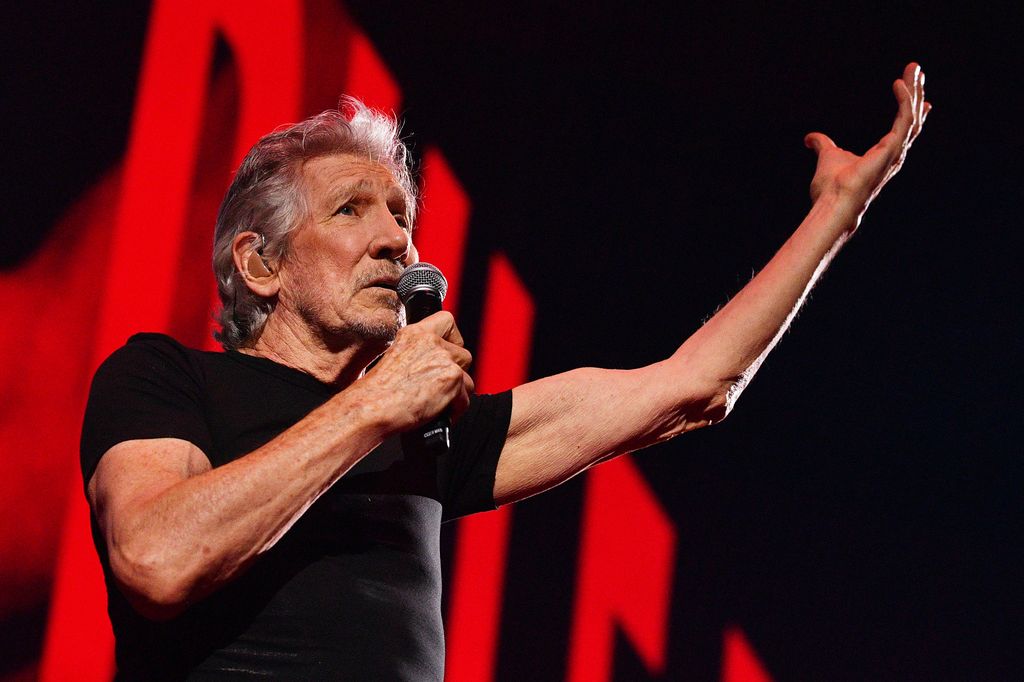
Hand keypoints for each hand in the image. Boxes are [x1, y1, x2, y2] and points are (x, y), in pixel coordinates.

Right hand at [354, 311, 474, 432]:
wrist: (374, 407)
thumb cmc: (378, 391)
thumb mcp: (395, 357)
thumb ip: (417, 353)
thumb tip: (432, 363)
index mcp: (415, 334)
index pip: (446, 320)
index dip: (453, 338)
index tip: (450, 350)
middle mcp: (432, 343)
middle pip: (463, 354)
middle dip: (456, 372)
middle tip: (440, 385)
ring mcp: (445, 360)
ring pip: (468, 378)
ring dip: (457, 392)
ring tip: (438, 401)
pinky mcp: (454, 379)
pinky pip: (466, 399)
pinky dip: (455, 409)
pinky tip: (439, 412)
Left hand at [805, 62, 930, 218]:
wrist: (832, 203)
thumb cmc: (831, 187)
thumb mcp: (827, 157)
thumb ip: (822, 145)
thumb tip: (810, 139)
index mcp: (882, 155)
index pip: (903, 130)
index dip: (911, 112)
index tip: (922, 99)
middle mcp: (893, 154)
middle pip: (911, 119)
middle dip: (915, 93)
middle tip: (916, 70)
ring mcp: (895, 153)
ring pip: (912, 116)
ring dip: (914, 91)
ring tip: (914, 69)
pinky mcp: (892, 150)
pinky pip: (904, 120)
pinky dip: (904, 101)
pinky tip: (899, 84)